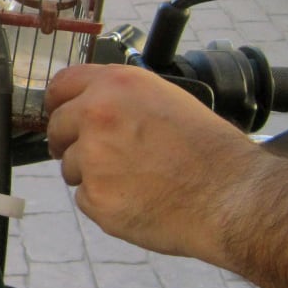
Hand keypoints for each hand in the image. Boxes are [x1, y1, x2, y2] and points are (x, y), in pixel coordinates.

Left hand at [45, 63, 258, 264]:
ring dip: (93, 175)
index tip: (60, 114)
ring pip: (70, 166)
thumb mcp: (166, 100)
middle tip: (100, 156)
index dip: (59, 103)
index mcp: (115, 85)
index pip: (61, 85)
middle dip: (71, 142)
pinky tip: (138, 199)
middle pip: (57, 128)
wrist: (230, 196)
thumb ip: (121, 98)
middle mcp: (96, 115)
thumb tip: (90, 104)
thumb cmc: (208, 151)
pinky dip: (105, 202)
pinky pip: (85, 198)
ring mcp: (91, 157)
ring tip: (137, 179)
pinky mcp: (94, 196)